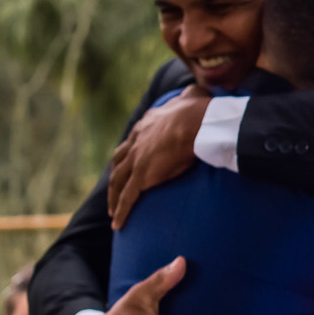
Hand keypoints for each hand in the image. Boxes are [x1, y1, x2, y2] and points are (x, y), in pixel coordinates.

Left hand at [109, 88, 211, 229]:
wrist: (195, 123)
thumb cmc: (199, 111)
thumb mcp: (192, 97)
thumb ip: (191, 95)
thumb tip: (200, 89)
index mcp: (147, 124)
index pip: (132, 142)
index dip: (129, 154)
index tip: (129, 163)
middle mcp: (136, 141)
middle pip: (118, 162)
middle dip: (116, 177)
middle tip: (115, 190)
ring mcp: (136, 160)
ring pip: (117, 183)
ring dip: (114, 198)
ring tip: (114, 213)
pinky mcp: (141, 177)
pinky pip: (127, 198)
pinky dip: (121, 211)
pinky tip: (119, 225)